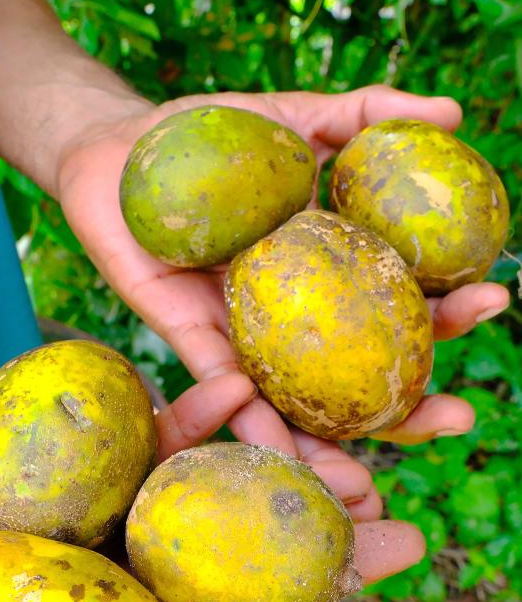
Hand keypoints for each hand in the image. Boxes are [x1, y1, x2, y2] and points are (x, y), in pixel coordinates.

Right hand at [0, 386, 422, 601]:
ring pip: (210, 510)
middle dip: (319, 572)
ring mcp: (105, 531)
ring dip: (278, 483)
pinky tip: (240, 387)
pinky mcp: (85, 472)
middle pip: (235, 592)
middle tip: (400, 540)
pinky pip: (152, 444)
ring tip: (353, 458)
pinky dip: (195, 418)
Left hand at [58, 83, 509, 453]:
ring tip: (365, 487)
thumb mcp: (293, 116)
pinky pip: (222, 387)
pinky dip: (248, 419)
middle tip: (458, 418)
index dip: (450, 311)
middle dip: (411, 409)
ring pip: (296, 405)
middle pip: (361, 378)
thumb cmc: (210, 134)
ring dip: (333, 451)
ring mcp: (244, 335)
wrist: (117, 146)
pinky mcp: (188, 340)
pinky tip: (278, 450)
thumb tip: (452, 114)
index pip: (402, 304)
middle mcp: (294, 317)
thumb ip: (366, 116)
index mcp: (329, 271)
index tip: (494, 299)